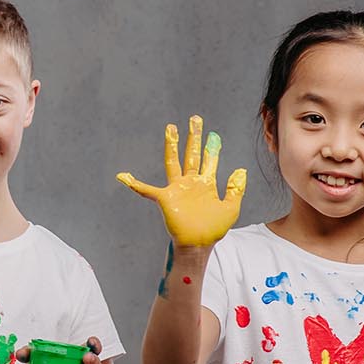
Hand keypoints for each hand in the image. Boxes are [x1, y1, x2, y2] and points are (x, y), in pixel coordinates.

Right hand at [116, 115, 246, 246]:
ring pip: (173, 162)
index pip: (209, 161)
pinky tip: (123, 176)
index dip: (212, 148)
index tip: (214, 135)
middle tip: (195, 119)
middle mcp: (190, 183)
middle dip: (194, 137)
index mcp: (206, 184)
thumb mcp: (230, 209)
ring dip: (172, 145)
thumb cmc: (213, 230)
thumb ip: (235, 189)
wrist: (198, 244)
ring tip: (171, 128)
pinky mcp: (165, 198)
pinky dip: (134, 184)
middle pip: (192, 154)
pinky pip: (146, 190)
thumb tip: (240, 169)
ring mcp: (177, 189)